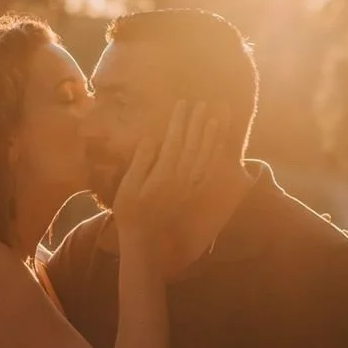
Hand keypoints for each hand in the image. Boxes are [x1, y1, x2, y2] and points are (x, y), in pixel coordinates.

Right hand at [114, 100, 220, 237]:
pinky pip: (210, 171)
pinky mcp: (195, 194)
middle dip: (198, 122)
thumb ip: (141, 162)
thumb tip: (151, 138)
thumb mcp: (128, 188)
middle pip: (193, 144)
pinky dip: (216, 156)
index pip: (174, 141)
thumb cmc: (131, 216)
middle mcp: (181, 178)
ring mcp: (191, 187)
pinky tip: (219, 144)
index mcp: (163, 174)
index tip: (183, 104)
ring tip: (217, 117)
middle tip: (203, 103)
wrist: (147, 244)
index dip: (179, 121)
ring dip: (212, 135)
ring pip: (206, 156)